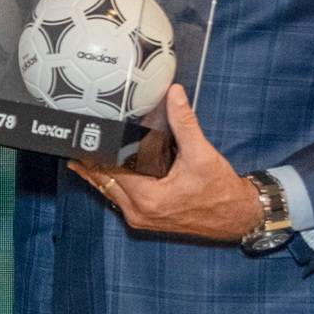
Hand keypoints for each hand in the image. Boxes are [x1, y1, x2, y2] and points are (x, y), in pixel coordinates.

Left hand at [76, 86, 260, 244]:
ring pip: (109, 192)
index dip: (97, 152)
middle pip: (103, 182)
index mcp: (148, 198)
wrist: (236, 217)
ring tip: (82, 152)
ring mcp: (141, 218)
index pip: (111, 170)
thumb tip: (174, 94)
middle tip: (76, 139)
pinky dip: (112, 183)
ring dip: (98, 173)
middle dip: (91, 162)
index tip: (84, 135)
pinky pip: (120, 199)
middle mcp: (139, 212)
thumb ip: (184, 123)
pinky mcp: (146, 218)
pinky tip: (106, 169)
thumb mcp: (201, 154)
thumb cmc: (220, 191)